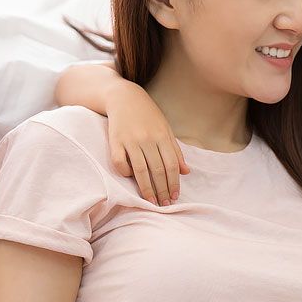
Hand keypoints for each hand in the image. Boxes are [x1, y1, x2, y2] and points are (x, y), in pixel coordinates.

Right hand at [103, 81, 189, 205]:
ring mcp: (130, 140)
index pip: (171, 165)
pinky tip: (130, 179)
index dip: (174, 183)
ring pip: (140, 170)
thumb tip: (186, 172)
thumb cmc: (148, 115)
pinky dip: (125, 173)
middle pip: (157, 170)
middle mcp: (147, 139)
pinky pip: (119, 162)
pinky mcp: (114, 140)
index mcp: (162, 136)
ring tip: (151, 201)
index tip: (175, 196)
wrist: (124, 97)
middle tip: (164, 204)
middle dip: (162, 190)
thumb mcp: (166, 129)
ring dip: (146, 189)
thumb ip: (175, 151)